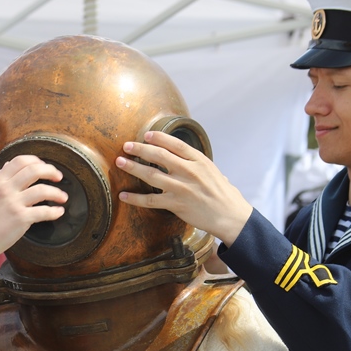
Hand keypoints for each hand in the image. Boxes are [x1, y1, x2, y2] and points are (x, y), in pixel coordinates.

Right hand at [0, 154, 66, 271]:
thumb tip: (8, 165)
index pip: (20, 161)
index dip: (36, 161)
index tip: (45, 166)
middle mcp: (6, 189)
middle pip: (34, 170)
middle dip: (51, 171)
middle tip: (58, 177)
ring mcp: (13, 203)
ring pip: (42, 190)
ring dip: (57, 192)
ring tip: (63, 197)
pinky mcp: (20, 218)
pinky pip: (43, 211)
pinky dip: (54, 211)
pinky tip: (59, 212)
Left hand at [115, 131, 252, 246]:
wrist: (230, 216)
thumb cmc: (224, 194)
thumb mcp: (214, 171)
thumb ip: (198, 164)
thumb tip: (188, 158)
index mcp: (199, 161)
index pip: (176, 144)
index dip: (160, 138)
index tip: (147, 135)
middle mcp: (189, 171)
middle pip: (159, 155)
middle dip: (140, 149)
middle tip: (127, 145)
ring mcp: (181, 188)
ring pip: (151, 175)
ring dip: (133, 167)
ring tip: (120, 162)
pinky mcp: (176, 204)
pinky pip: (150, 200)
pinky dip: (135, 198)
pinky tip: (124, 195)